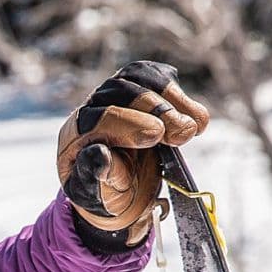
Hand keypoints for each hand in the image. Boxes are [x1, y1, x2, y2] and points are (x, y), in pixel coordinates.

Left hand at [57, 61, 210, 247]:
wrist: (120, 186)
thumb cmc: (106, 191)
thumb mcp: (97, 194)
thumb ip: (95, 176)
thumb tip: (99, 154)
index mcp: (75, 135)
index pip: (96, 119)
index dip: (126, 124)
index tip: (155, 136)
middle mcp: (93, 106)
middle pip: (122, 90)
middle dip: (157, 110)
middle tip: (182, 135)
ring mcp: (117, 92)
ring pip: (142, 76)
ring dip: (172, 100)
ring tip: (193, 129)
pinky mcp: (141, 86)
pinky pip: (160, 77)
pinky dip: (181, 96)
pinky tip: (195, 118)